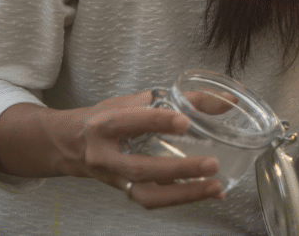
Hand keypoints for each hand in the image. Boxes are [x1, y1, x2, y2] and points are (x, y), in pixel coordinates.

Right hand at [51, 92, 224, 208]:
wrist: (73, 145)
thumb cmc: (108, 117)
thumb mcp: (135, 100)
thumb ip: (178, 99)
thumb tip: (225, 100)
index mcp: (104, 124)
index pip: (128, 122)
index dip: (156, 121)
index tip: (184, 122)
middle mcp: (105, 155)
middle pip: (140, 167)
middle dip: (177, 170)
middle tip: (211, 164)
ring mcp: (115, 178)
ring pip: (147, 195)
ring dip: (184, 194)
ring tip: (215, 186)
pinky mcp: (126, 191)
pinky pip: (154, 200)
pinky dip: (183, 197)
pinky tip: (209, 193)